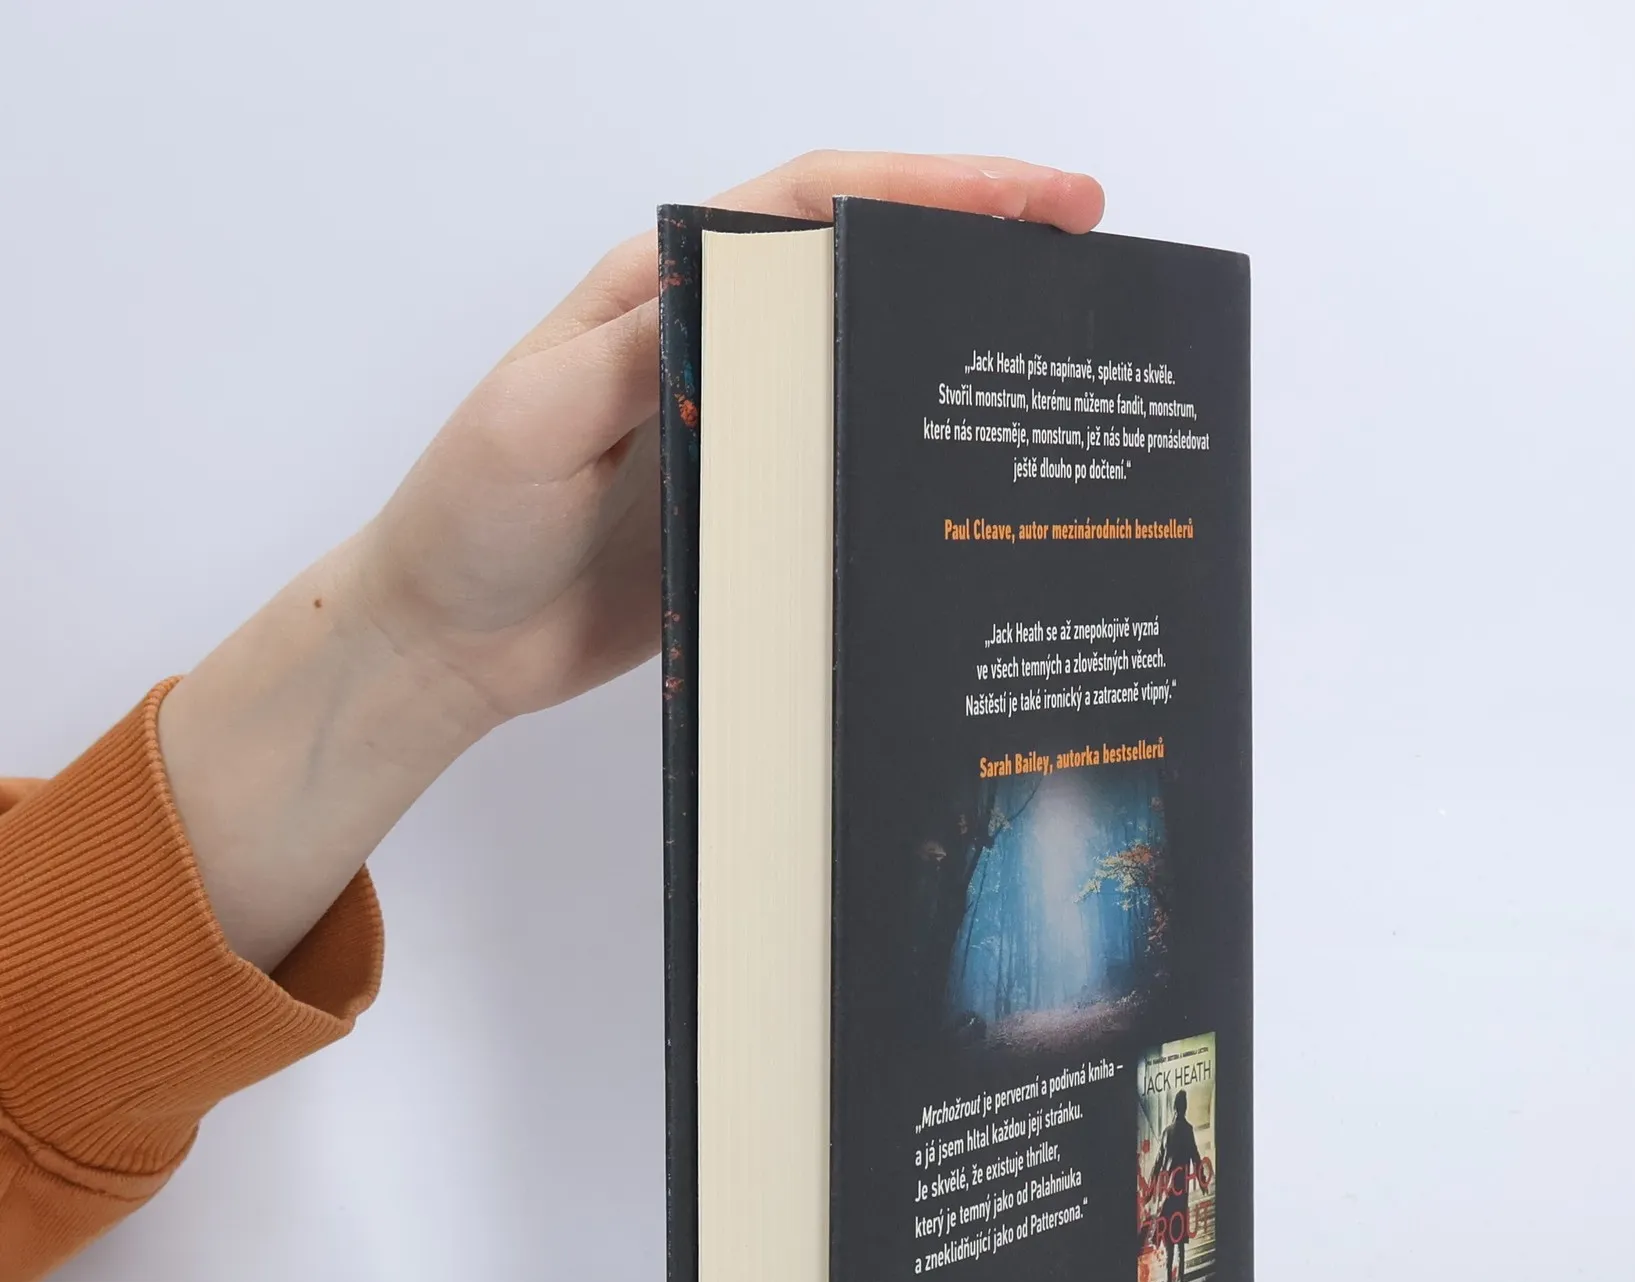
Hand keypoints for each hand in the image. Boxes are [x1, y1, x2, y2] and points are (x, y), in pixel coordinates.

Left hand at [157, 153, 1103, 971]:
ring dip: (957, 365)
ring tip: (1057, 369)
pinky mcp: (755, 518)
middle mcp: (721, 349)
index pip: (817, 207)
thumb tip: (755, 303)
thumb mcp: (538, 414)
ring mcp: (745, 435)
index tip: (1041, 198)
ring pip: (872, 375)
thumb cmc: (469, 515)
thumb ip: (642, 352)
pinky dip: (912, 474)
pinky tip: (972, 491)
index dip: (934, 188)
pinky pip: (848, 480)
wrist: (450, 643)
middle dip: (978, 257)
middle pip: (868, 277)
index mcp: (668, 291)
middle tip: (1087, 270)